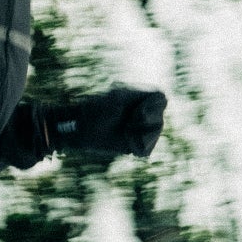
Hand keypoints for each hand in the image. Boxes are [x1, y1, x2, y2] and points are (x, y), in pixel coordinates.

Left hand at [42, 87, 166, 156]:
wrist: (78, 128)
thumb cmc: (94, 109)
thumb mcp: (118, 97)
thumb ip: (141, 93)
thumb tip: (164, 96)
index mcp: (138, 96)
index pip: (161, 98)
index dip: (154, 106)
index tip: (137, 112)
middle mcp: (140, 112)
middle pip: (160, 118)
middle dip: (146, 123)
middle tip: (127, 124)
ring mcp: (137, 128)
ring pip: (155, 134)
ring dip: (142, 135)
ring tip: (125, 133)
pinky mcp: (133, 144)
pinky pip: (147, 148)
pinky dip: (138, 146)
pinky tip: (125, 143)